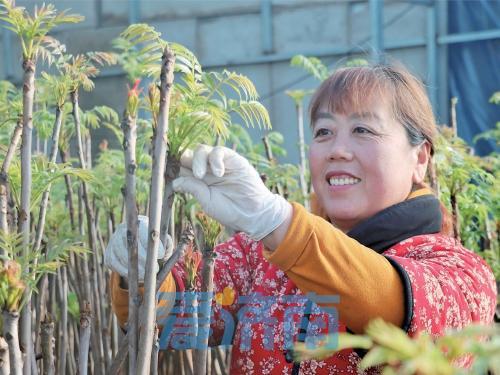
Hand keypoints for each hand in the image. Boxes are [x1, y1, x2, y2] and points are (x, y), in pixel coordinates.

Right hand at [104, 215, 172, 280]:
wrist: (138, 251)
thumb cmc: (154, 245)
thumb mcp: (163, 243)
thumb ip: (167, 244)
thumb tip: (165, 250)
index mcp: (138, 223)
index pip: (142, 232)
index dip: (151, 244)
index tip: (160, 255)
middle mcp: (122, 230)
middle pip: (130, 244)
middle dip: (143, 258)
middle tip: (155, 268)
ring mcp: (113, 242)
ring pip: (121, 255)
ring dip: (135, 267)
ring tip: (147, 275)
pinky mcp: (108, 254)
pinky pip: (114, 263)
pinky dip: (125, 271)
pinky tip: (136, 276)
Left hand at [172, 145, 291, 240]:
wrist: (253, 212)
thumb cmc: (229, 210)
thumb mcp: (207, 201)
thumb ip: (193, 188)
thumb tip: (174, 182)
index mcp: (197, 181)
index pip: (181, 168)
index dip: (174, 167)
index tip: (168, 171)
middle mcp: (206, 169)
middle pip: (188, 155)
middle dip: (183, 160)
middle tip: (185, 172)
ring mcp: (218, 163)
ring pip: (200, 150)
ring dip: (198, 161)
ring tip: (201, 176)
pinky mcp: (232, 158)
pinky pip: (218, 151)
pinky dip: (215, 159)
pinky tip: (218, 173)